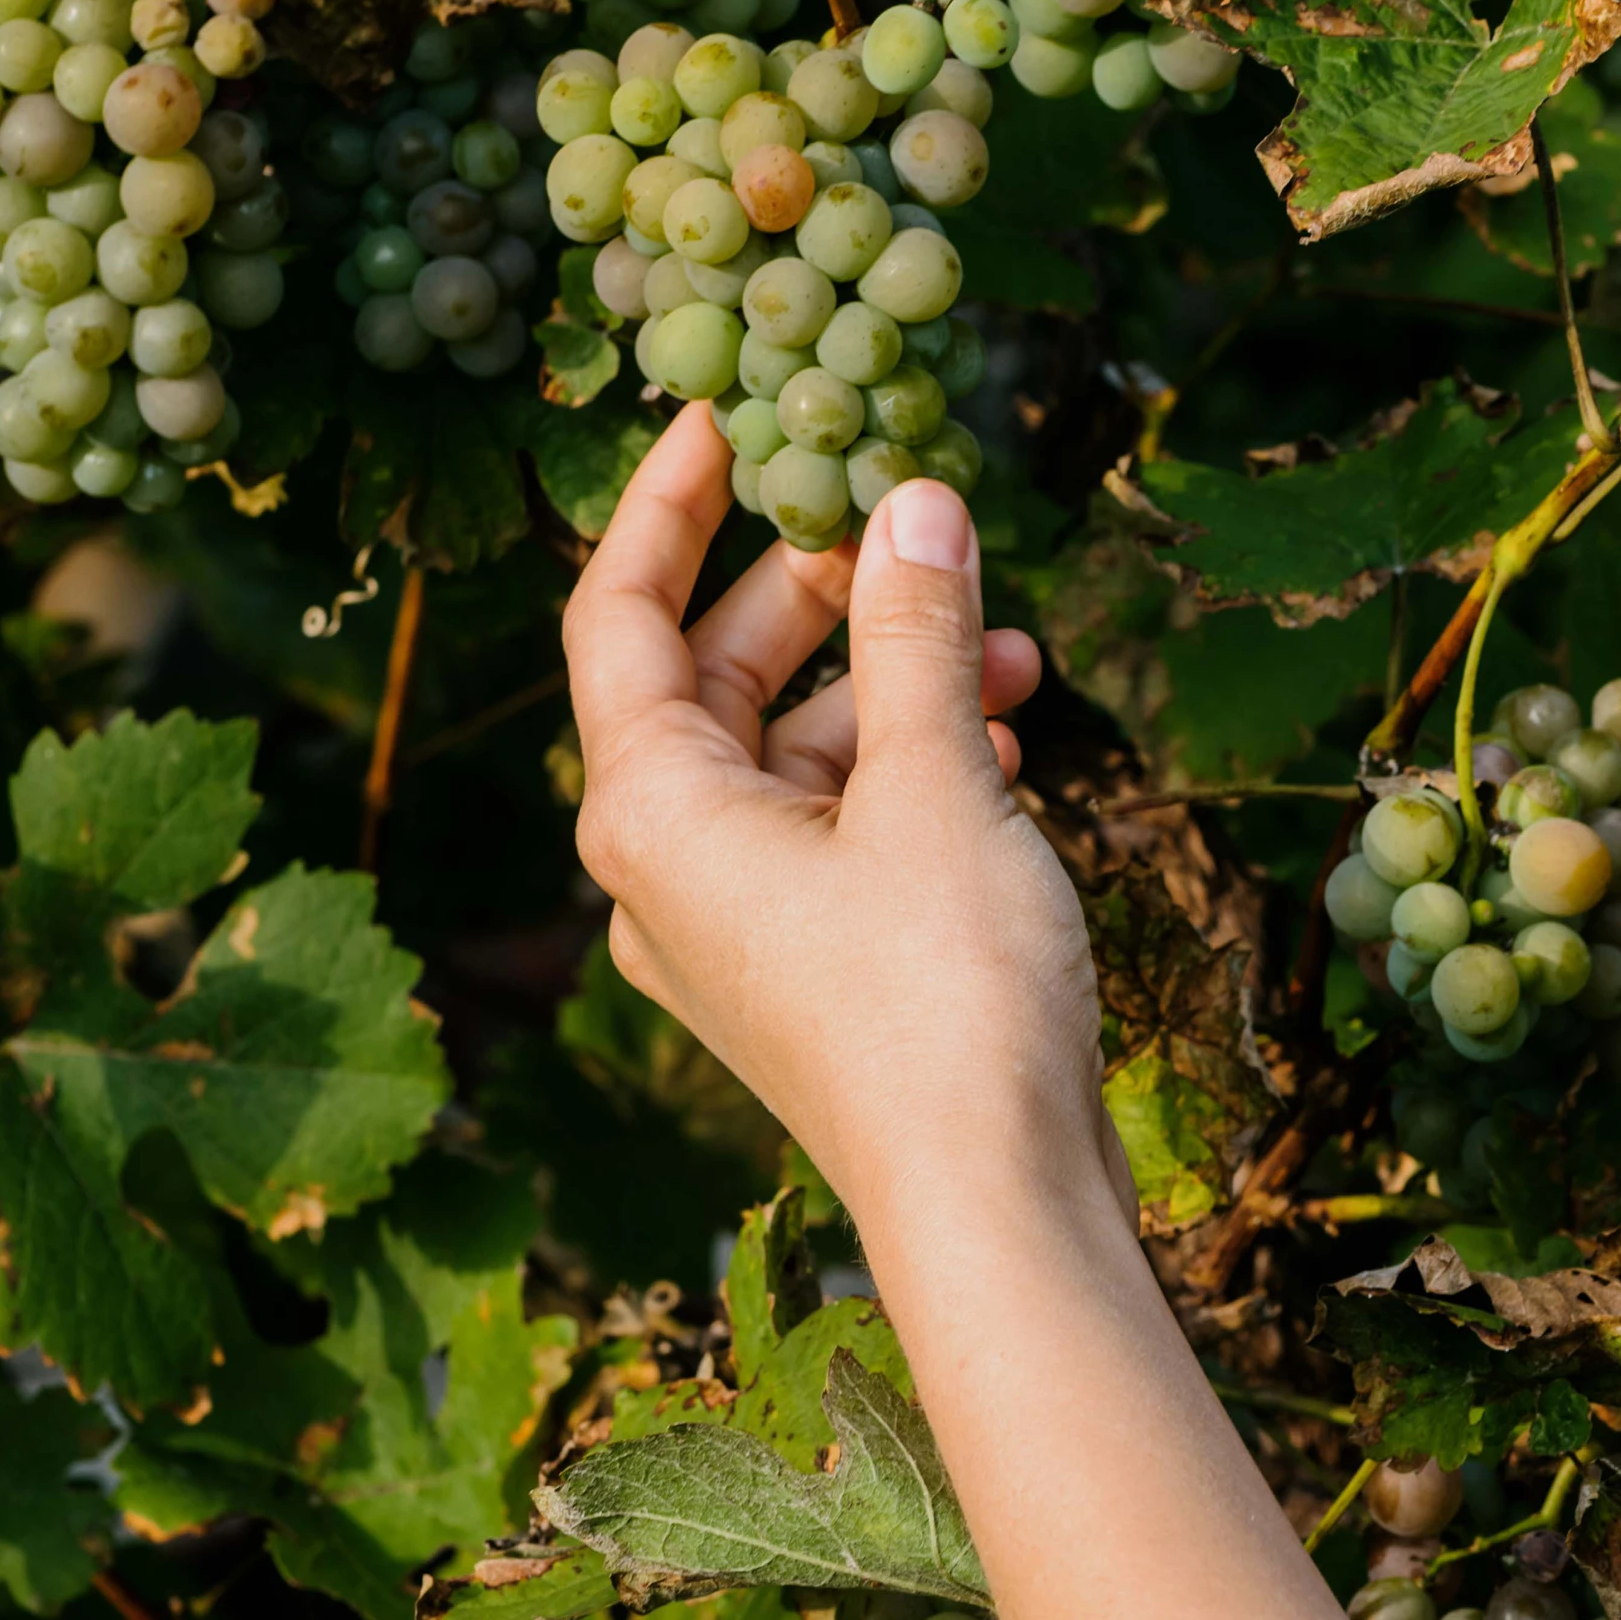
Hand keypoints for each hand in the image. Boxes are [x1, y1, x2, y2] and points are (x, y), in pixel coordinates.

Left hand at [563, 412, 1087, 1238]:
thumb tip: (911, 502)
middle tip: (901, 515)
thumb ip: (917, 631)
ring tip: (1003, 638)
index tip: (723, 416)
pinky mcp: (808, 971)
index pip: (616, 614)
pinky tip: (1001, 730)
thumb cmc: (943, 997)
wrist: (995, 1202)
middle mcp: (664, 871)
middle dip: (820, 593)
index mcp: (647, 813)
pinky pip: (837, 827)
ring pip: (795, 755)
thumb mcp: (935, 782)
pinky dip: (909, 766)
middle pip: (714, 679)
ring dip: (894, 682)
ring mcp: (734, 930)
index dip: (665, 504)